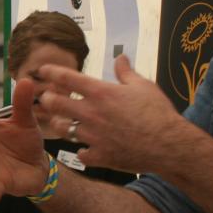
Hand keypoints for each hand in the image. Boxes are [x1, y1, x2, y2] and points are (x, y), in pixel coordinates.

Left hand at [40, 55, 189, 173]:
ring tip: (62, 122)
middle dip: (48, 99)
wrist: (169, 145)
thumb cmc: (158, 113)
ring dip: (60, 124)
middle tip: (48, 98)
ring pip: (62, 129)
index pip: (67, 78)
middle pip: (56, 104)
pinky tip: (85, 148)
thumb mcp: (143, 86)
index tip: (42, 70)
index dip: (51, 72)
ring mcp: (93, 136)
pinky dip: (82, 151)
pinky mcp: (99, 155)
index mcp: (101, 92)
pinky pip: (80, 154)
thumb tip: (120, 57)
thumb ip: (126, 72)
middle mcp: (91, 113)